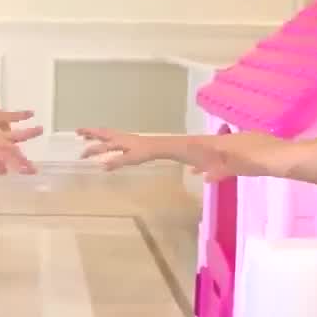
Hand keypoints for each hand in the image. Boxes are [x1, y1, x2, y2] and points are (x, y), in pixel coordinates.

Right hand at [77, 128, 226, 171]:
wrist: (236, 150)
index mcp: (170, 147)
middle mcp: (160, 143)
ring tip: (81, 143)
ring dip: (102, 142)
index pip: (139, 151)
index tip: (102, 165)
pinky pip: (134, 149)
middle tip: (80, 147)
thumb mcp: (223, 162)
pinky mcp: (163, 150)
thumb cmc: (227, 157)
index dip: (121, 158)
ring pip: (125, 142)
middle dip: (101, 142)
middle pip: (125, 141)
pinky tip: (107, 155)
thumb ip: (217, 168)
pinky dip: (116, 148)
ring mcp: (160, 145)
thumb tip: (210, 175)